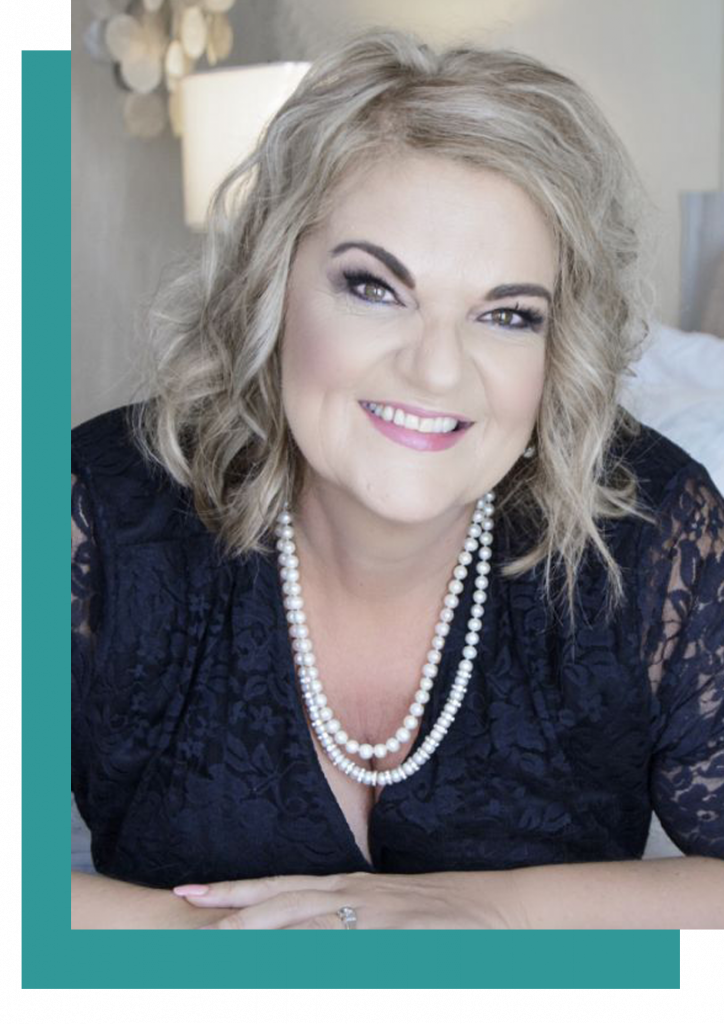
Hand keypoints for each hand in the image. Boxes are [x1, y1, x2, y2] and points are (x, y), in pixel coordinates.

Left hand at [172, 869, 526, 928]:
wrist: (497, 910)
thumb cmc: (438, 911)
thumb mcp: (382, 907)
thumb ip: (345, 915)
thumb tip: (304, 929)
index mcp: (346, 885)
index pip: (279, 886)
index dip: (235, 891)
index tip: (193, 893)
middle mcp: (353, 895)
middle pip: (282, 901)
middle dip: (233, 909)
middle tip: (189, 911)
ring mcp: (375, 916)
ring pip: (308, 924)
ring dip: (266, 931)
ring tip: (224, 938)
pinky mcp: (396, 935)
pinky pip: (348, 946)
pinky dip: (317, 948)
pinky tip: (296, 953)